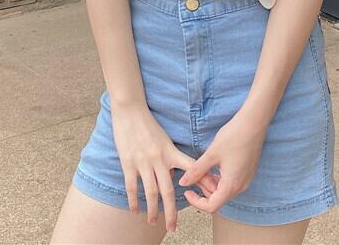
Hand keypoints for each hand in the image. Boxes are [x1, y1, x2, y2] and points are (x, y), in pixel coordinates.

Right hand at [110, 102, 218, 232]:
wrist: (130, 110)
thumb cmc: (149, 124)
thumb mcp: (165, 139)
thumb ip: (171, 157)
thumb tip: (175, 176)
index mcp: (171, 152)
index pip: (190, 168)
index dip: (201, 182)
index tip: (210, 196)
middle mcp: (159, 159)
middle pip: (168, 191)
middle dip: (172, 212)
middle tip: (174, 227)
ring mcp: (143, 162)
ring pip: (150, 192)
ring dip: (153, 210)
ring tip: (154, 222)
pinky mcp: (128, 163)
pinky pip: (132, 186)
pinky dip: (134, 201)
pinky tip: (135, 211)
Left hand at [177, 112, 266, 214]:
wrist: (254, 122)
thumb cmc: (234, 136)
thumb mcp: (211, 154)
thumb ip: (197, 170)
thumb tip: (183, 183)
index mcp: (232, 185)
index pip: (211, 206)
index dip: (196, 202)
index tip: (187, 190)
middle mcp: (241, 186)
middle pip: (218, 199)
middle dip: (203, 192)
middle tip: (193, 176)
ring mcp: (246, 179)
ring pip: (225, 191)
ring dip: (212, 185)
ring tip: (202, 169)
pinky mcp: (248, 171)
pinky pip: (232, 182)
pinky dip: (221, 179)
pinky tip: (214, 166)